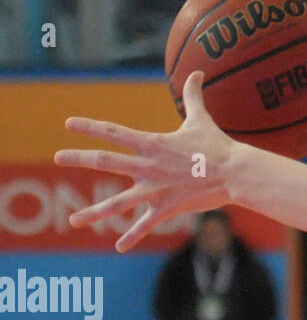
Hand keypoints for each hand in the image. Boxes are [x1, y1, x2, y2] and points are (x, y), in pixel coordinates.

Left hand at [53, 71, 238, 250]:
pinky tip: (119, 247)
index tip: (69, 123)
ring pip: (118, 203)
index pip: (115, 132)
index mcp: (153, 143)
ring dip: (94, 213)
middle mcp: (148, 166)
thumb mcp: (201, 119)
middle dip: (79, 158)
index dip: (91, 126)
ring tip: (73, 221)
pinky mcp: (167, 206)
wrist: (235, 172)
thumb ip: (194, 95)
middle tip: (57, 156)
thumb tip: (196, 72)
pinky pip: (145, 224)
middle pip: (106, 161)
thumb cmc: (217, 145)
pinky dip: (132, 236)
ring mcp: (155, 188)